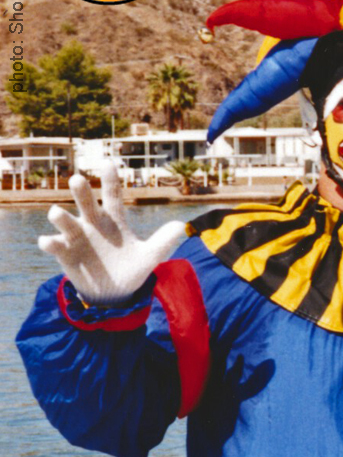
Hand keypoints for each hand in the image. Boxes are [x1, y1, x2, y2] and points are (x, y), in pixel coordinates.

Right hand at [39, 161, 186, 305]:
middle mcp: (93, 224)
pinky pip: (53, 244)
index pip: (112, 196)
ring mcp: (77, 237)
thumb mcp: (150, 256)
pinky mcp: (65, 253)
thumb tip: (181, 226)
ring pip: (64, 220)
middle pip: (85, 202)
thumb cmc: (131, 269)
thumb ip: (164, 241)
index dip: (110, 180)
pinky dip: (49, 242)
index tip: (108, 163)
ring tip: (58, 213)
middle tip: (77, 179)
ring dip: (60, 216)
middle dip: (80, 191)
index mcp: (114, 221)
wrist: (114, 294)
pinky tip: (48, 242)